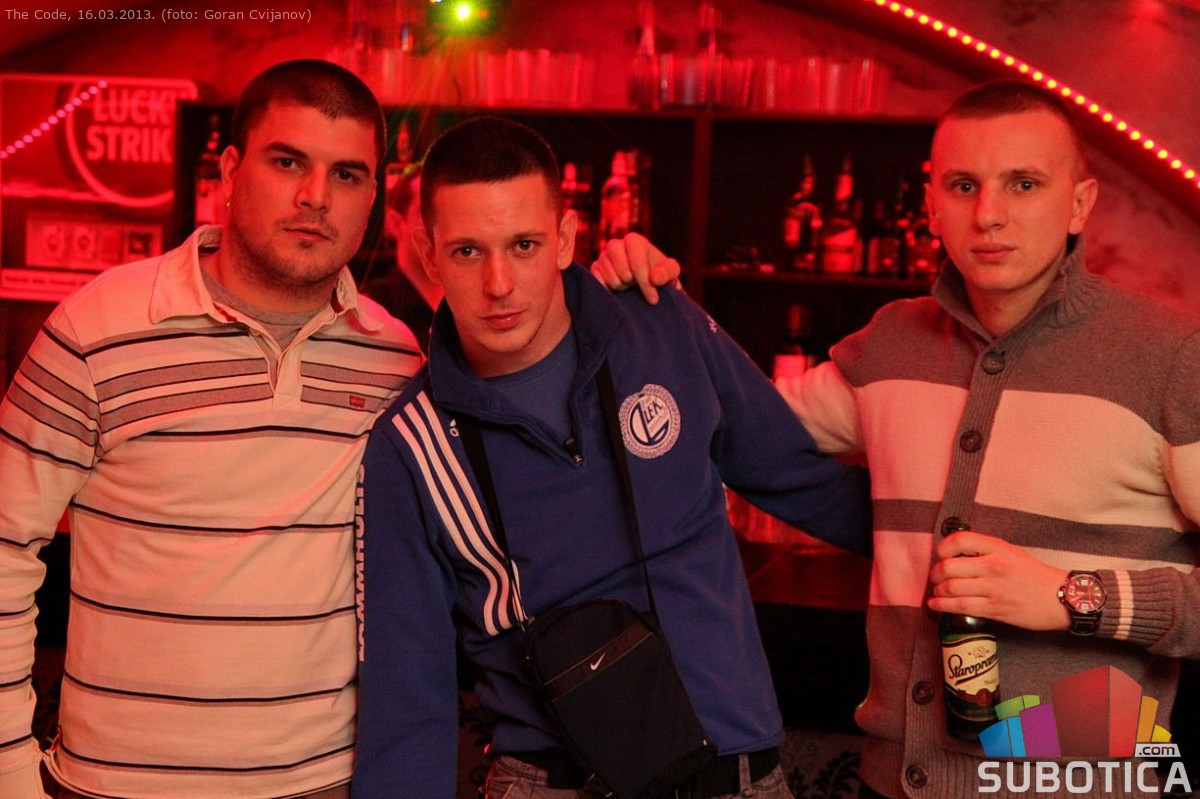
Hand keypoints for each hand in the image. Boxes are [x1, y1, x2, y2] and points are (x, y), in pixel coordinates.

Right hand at [590, 232, 680, 304]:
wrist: (644, 281)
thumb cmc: (658, 273)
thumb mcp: (670, 272)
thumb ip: (666, 273)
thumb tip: (654, 278)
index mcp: (634, 241)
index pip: (637, 262)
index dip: (646, 283)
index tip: (654, 300)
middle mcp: (615, 245)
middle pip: (623, 272)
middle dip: (633, 283)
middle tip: (638, 285)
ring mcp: (603, 257)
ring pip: (611, 279)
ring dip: (622, 288)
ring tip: (628, 286)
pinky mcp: (595, 270)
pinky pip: (599, 283)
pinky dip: (609, 290)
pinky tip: (617, 290)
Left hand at [928, 530, 1070, 631]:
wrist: (1062, 598)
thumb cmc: (1036, 576)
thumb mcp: (1012, 552)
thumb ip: (986, 551)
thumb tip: (956, 554)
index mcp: (998, 548)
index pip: (960, 540)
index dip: (943, 547)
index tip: (940, 554)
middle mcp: (994, 566)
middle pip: (949, 567)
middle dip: (936, 573)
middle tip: (935, 577)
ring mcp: (994, 589)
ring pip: (952, 588)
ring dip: (938, 591)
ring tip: (937, 591)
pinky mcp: (995, 609)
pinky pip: (961, 607)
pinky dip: (943, 605)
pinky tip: (936, 604)